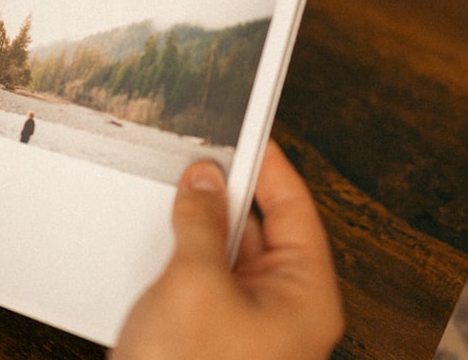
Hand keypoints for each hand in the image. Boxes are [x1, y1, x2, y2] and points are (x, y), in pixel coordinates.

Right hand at [112, 142, 343, 358]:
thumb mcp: (195, 283)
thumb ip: (202, 223)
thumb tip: (205, 182)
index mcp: (305, 299)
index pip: (295, 210)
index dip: (268, 166)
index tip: (247, 134)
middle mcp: (284, 312)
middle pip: (263, 230)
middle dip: (227, 196)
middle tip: (197, 163)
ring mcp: (250, 325)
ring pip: (230, 254)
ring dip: (202, 229)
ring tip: (175, 201)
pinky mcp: (216, 334)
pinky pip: (208, 279)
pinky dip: (187, 256)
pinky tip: (162, 239)